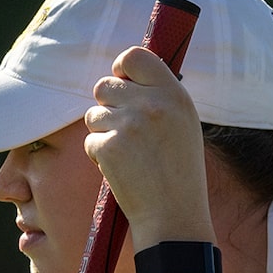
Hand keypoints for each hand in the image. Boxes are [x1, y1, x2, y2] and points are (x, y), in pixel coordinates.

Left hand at [83, 47, 213, 248]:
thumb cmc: (178, 173)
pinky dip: (99, 157)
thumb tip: (125, 76)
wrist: (173, 216)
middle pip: (104, 85)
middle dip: (107, 107)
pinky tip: (121, 172)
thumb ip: (158, 98)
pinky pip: (89, 141)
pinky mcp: (109, 147)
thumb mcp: (183, 126)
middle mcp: (152, 104)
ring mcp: (129, 125)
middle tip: (124, 132)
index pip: (134, 56)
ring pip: (93, 115)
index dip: (121, 69)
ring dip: (103, 133)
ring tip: (128, 156)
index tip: (122, 83)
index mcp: (174, 94)